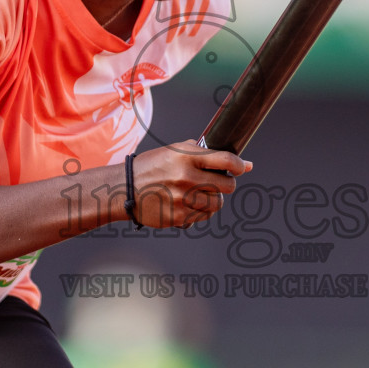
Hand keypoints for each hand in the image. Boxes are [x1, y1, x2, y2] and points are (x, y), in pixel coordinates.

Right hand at [130, 140, 250, 227]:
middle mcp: (186, 177)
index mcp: (186, 156)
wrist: (124, 189)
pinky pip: (204, 216)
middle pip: (227, 185)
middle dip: (226, 184)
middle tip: (216, 182)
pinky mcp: (179, 216)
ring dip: (212, 199)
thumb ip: (205, 154)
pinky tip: (187, 203)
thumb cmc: (151, 168)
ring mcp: (183, 199)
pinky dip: (200, 211)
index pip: (226, 160)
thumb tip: (244, 164)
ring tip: (198, 194)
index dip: (240, 165)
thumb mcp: (174, 151)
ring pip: (217, 203)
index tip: (242, 168)